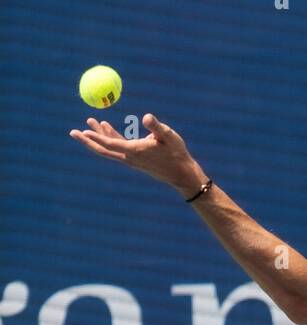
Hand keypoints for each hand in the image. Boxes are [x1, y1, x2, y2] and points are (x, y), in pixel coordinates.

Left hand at [69, 113, 203, 195]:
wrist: (181, 174)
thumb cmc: (177, 154)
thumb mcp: (169, 137)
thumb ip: (156, 127)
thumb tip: (146, 117)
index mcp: (136, 151)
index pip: (112, 144)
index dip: (97, 137)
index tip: (84, 130)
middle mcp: (130, 157)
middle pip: (103, 150)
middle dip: (88, 141)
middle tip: (72, 132)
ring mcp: (131, 158)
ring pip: (109, 148)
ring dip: (97, 136)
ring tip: (87, 122)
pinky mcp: (134, 157)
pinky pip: (117, 147)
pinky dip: (110, 136)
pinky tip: (105, 125)